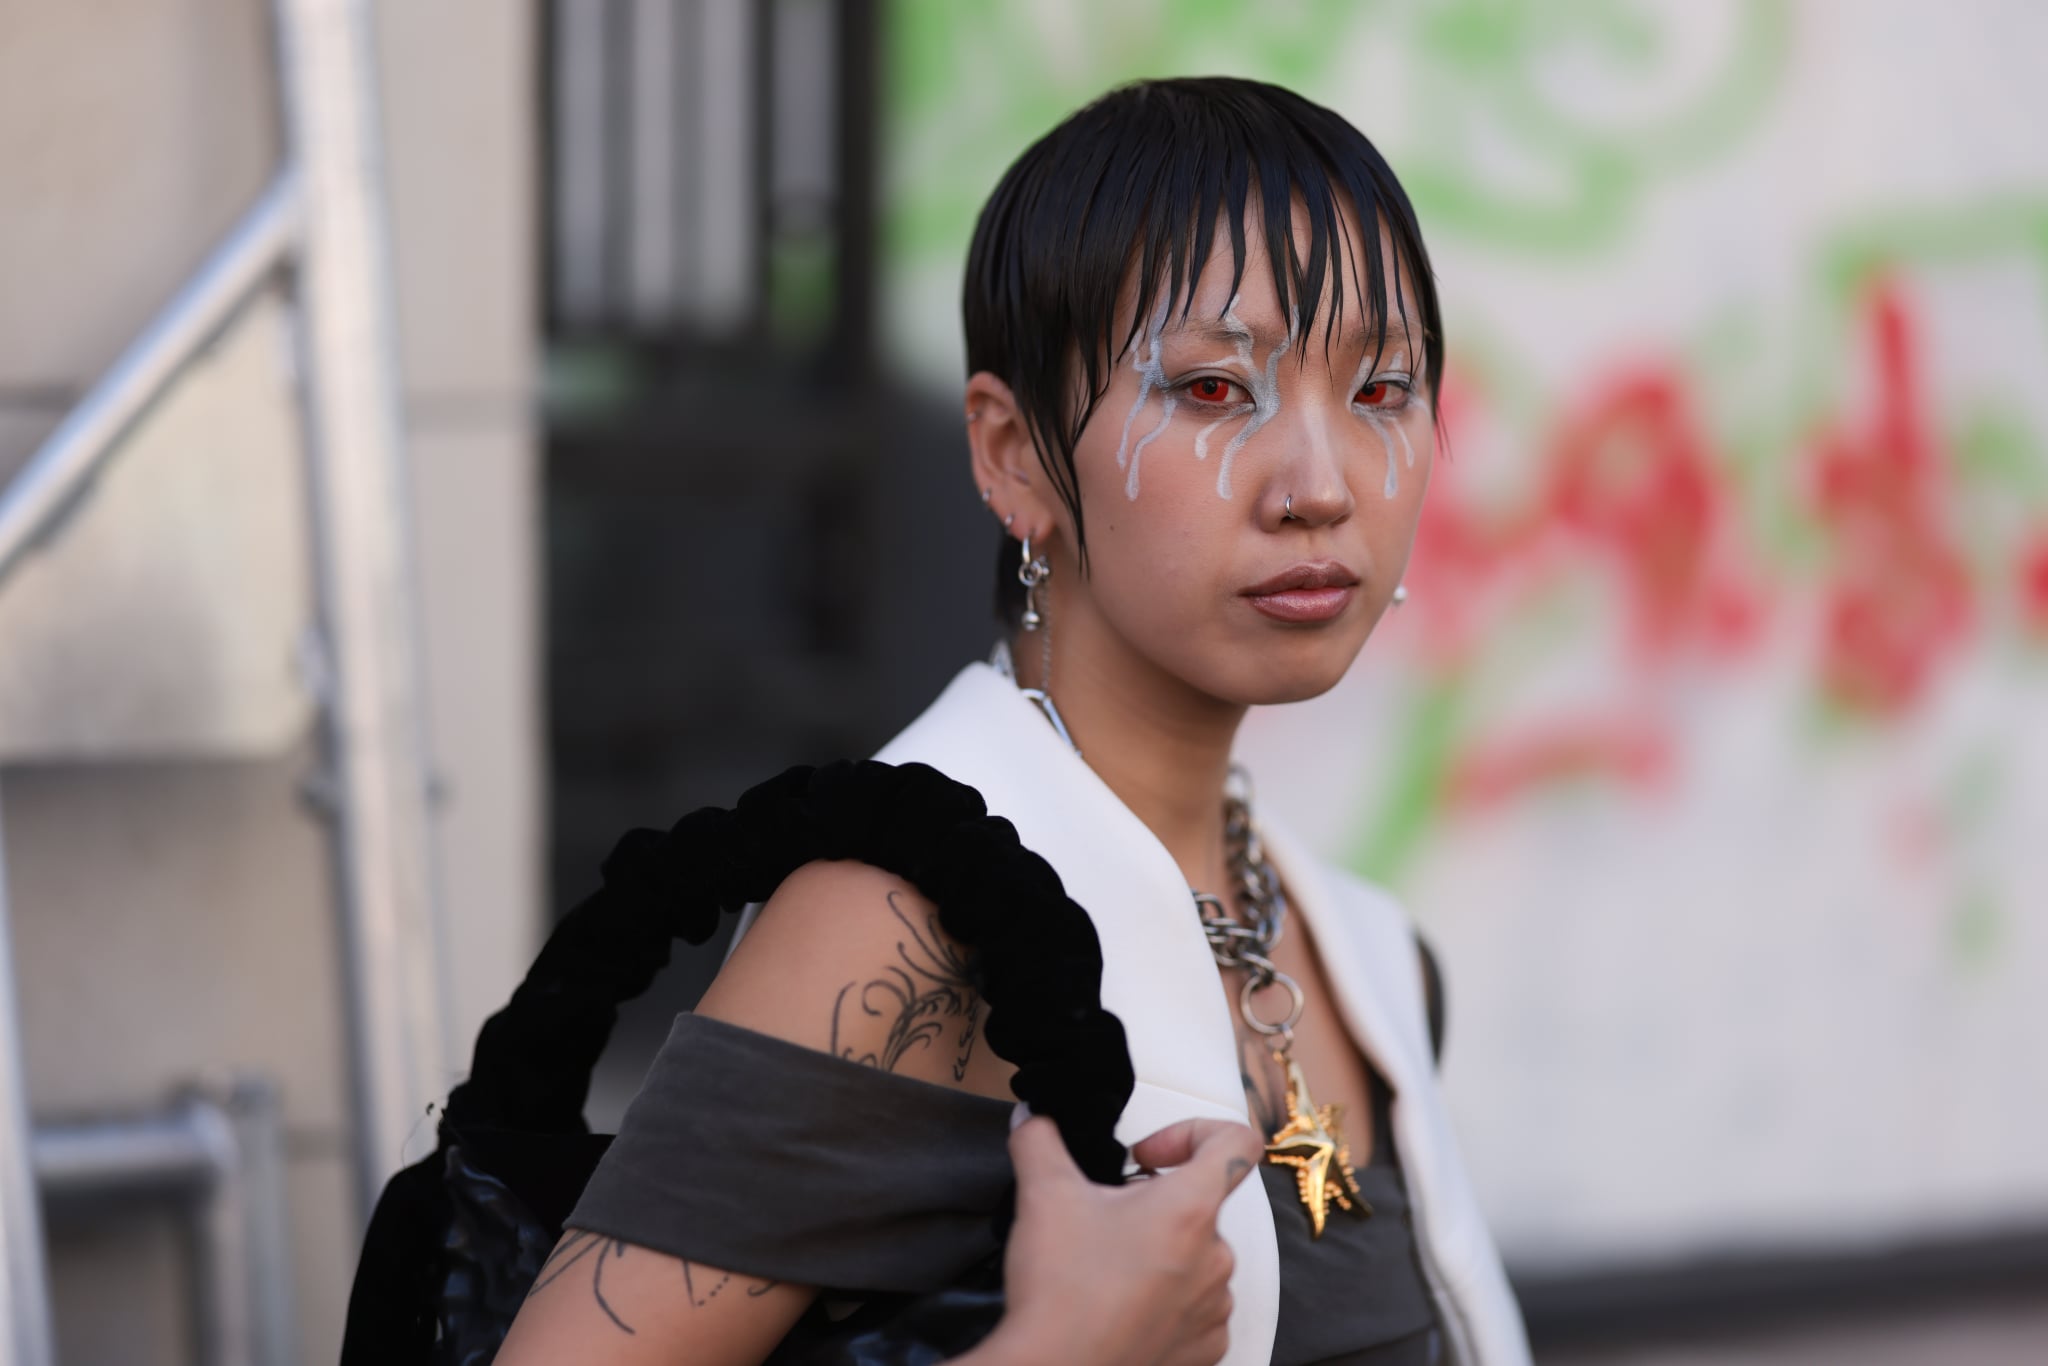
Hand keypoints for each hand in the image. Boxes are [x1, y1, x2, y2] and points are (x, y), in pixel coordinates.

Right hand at [964, 1115, 1264, 1365]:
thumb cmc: (1061, 1290)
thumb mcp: (1043, 1194)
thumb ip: (1040, 1139)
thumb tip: (1035, 1119)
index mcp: (1190, 1209)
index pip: (1237, 1142)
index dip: (1193, 1132)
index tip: (1147, 1157)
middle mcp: (1216, 1257)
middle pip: (1201, 1204)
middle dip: (1154, 1203)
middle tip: (1104, 1220)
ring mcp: (1214, 1307)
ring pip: (1198, 1257)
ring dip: (1161, 1252)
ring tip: (1109, 1267)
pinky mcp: (1204, 1348)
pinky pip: (1198, 1307)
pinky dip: (1167, 1299)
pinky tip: (1122, 1305)